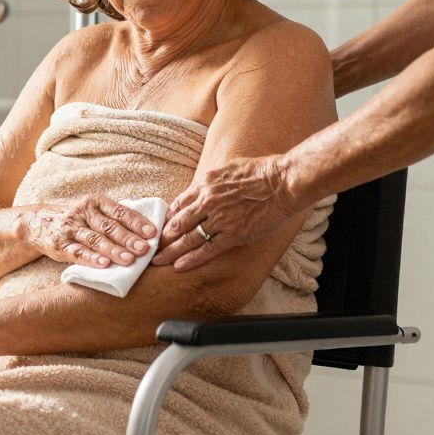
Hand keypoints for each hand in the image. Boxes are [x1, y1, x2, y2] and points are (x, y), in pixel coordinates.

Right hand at [26, 195, 156, 267]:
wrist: (41, 223)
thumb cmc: (80, 221)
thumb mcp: (95, 212)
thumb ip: (117, 218)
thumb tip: (150, 231)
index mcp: (95, 202)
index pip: (119, 211)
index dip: (136, 222)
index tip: (152, 233)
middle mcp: (82, 212)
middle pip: (108, 226)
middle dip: (128, 238)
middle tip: (143, 249)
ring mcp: (70, 228)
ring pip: (94, 239)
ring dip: (113, 250)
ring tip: (128, 260)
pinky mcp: (60, 245)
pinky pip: (78, 252)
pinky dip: (91, 259)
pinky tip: (104, 264)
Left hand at [152, 154, 301, 270]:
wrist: (284, 182)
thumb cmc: (262, 171)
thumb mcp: (230, 168)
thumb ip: (215, 179)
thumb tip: (207, 183)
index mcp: (206, 185)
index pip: (179, 204)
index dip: (168, 217)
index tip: (162, 226)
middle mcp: (207, 202)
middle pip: (177, 223)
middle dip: (162, 237)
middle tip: (150, 247)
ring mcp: (219, 220)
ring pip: (188, 238)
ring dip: (170, 251)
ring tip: (156, 260)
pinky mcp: (233, 235)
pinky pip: (207, 249)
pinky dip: (191, 259)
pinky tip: (179, 266)